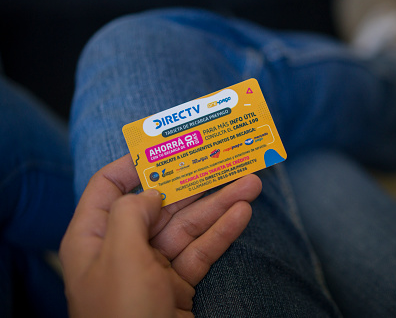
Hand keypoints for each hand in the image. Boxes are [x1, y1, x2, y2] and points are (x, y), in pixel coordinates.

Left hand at [59, 154, 261, 317]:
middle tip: (225, 159)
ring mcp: (153, 265)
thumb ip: (130, 213)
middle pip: (161, 203)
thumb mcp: (119, 257)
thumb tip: (151, 192)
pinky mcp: (178, 283)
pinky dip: (223, 232)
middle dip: (195, 181)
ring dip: (219, 204)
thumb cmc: (121, 314)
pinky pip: (202, 250)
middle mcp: (123, 246)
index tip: (168, 145)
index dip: (136, 162)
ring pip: (189, 225)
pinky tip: (243, 213)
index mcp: (94, 236)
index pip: (110, 185)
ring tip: (251, 183)